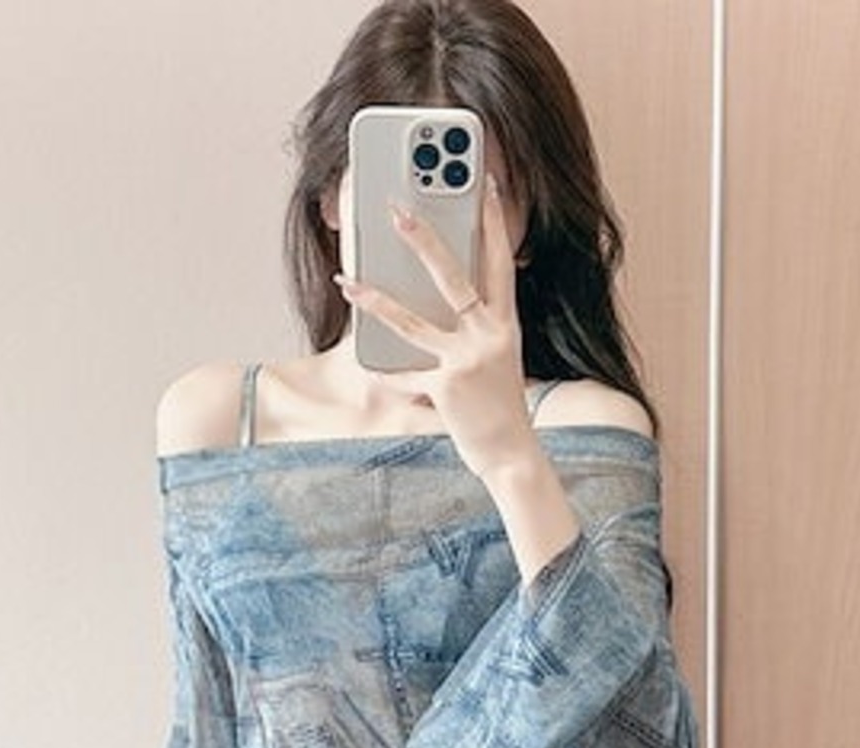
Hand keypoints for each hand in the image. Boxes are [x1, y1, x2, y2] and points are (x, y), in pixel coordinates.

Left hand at [334, 174, 538, 480]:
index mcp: (505, 322)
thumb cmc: (500, 404)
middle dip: (424, 240)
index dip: (494, 221)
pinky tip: (366, 364)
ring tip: (347, 280)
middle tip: (397, 209)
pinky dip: (386, 373)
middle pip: (453, 278)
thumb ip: (475, 326)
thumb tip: (437, 298)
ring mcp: (467, 360)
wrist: (512, 452)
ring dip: (376, 300)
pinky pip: (405, 374)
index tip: (486, 184)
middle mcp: (489, 335)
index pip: (500, 261)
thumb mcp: (497, 356)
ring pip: (413, 322)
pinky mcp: (445, 387)